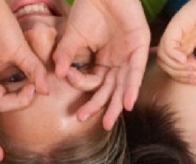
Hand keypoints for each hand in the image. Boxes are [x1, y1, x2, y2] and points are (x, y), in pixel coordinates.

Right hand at [53, 0, 149, 128]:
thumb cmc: (89, 8)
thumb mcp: (73, 36)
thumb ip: (65, 55)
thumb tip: (55, 74)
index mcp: (103, 61)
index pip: (93, 82)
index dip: (80, 84)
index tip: (66, 78)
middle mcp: (117, 62)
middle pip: (110, 90)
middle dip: (99, 106)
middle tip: (87, 120)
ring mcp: (130, 56)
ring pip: (123, 86)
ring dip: (117, 104)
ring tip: (108, 121)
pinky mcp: (140, 47)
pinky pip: (136, 72)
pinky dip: (132, 88)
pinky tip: (127, 104)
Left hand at [157, 0, 195, 85]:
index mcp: (188, 47)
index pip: (176, 70)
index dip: (185, 79)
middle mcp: (180, 41)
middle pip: (167, 67)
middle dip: (181, 76)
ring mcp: (177, 34)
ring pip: (164, 59)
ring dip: (178, 70)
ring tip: (194, 67)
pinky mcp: (176, 26)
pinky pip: (165, 47)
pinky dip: (174, 58)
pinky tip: (186, 60)